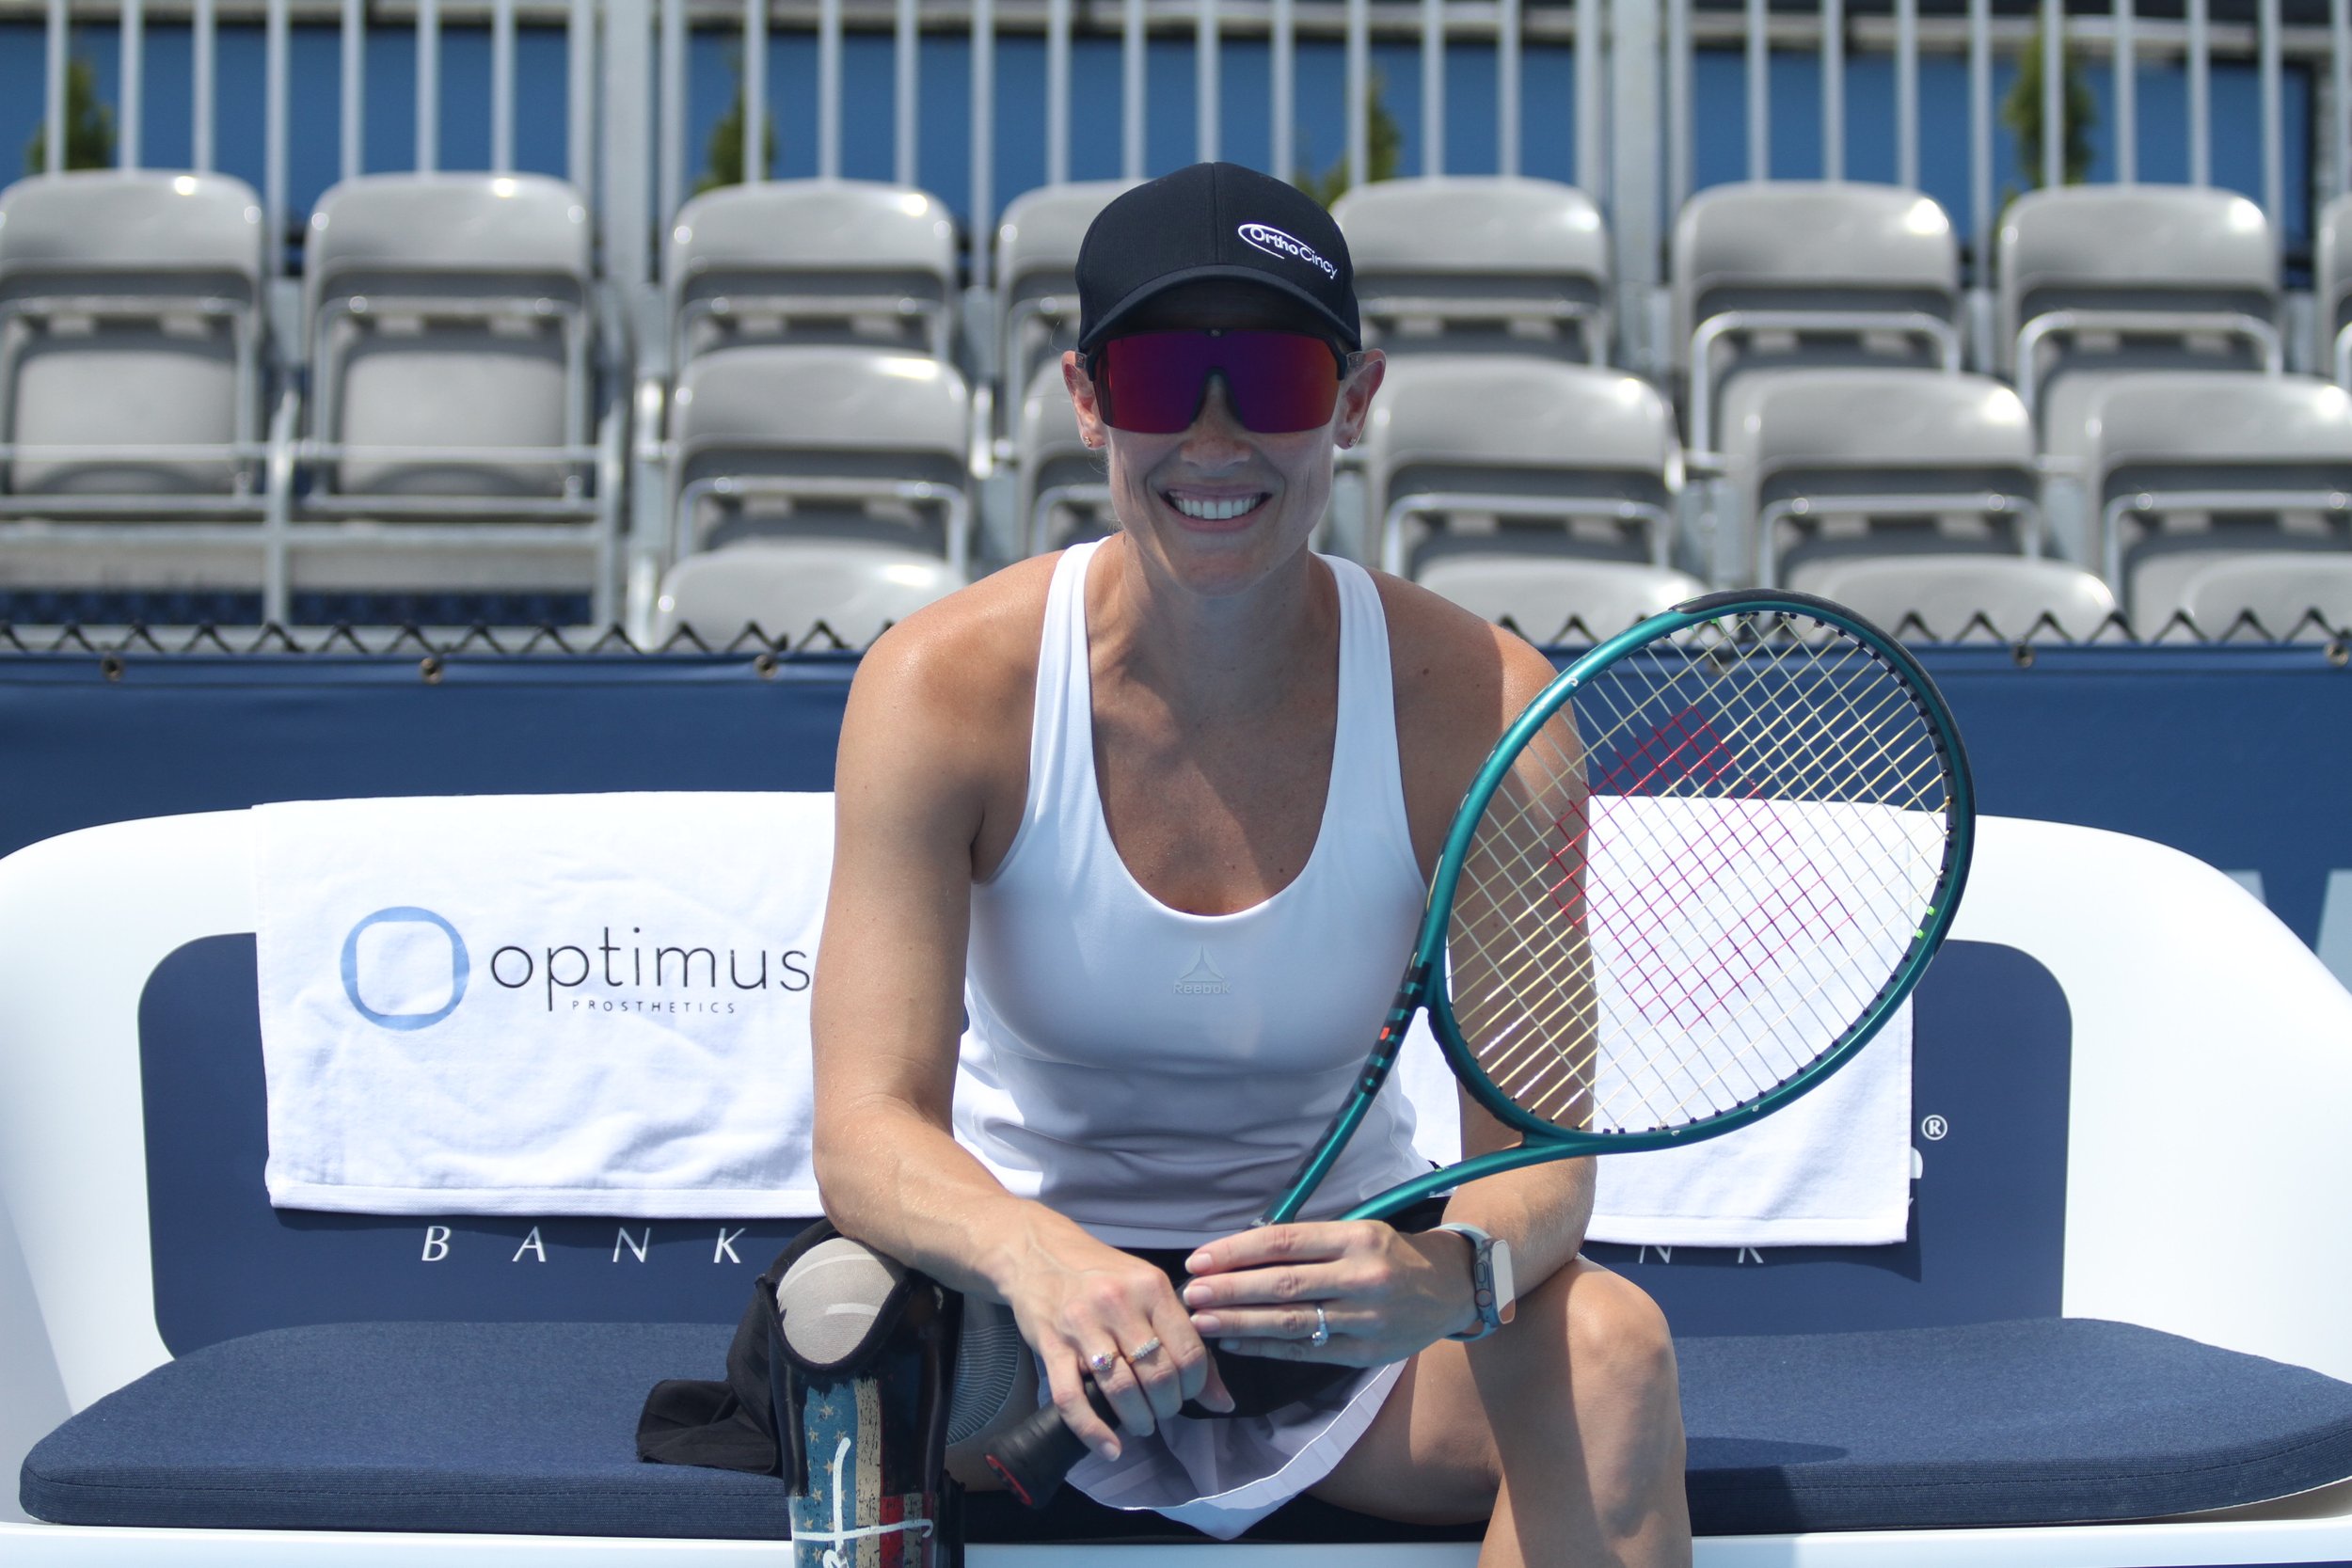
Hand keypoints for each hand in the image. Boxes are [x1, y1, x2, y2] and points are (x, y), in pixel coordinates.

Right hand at [999, 1224, 1233, 1461]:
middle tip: (1161, 1411)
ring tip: (1141, 1425)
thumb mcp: (1149, 1292)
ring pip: (1122, 1390)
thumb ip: (1186, 1341)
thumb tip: (1223, 1402)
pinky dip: (1093, 1432)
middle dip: (1166, 1408)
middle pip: (1158, 1376)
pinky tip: (1109, 1448)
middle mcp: (1119, 1304)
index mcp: (1151, 1288)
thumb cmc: (1101, 1274)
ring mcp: (1083, 1326)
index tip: (1186, 1394)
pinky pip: (1073, 1399)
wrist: (1038, 1252)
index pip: (1189, 1353)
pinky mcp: (1051, 1346)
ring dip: (1138, 1420)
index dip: (1195, 1387)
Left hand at [1181, 1221, 1477, 1365]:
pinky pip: (1307, 1350)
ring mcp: (1365, 1317)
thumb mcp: (1359, 1232)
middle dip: (1230, 1290)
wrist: (1451, 1288)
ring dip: (1240, 1323)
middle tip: (1192, 1294)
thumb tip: (1241, 1252)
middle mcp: (1361, 1276)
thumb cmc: (1391, 1255)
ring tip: (1202, 1322)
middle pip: (1283, 1283)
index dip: (1237, 1251)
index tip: (1199, 1259)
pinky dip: (1267, 1348)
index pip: (1284, 1242)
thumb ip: (1309, 1243)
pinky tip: (1236, 1345)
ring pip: (1291, 1320)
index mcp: (1357, 1237)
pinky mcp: (1365, 1352)